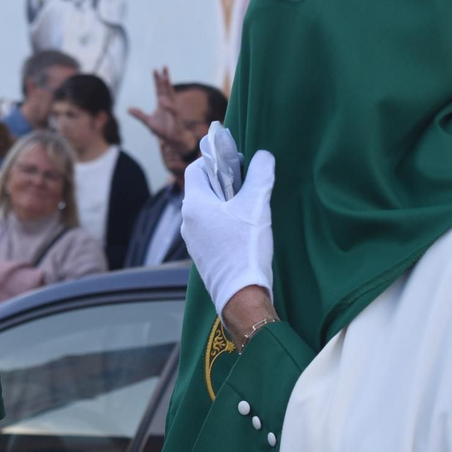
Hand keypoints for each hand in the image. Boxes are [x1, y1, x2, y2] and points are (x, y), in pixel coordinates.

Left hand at [128, 68, 196, 153]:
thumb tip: (128, 109)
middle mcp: (169, 104)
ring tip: (165, 77)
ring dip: (168, 86)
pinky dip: (168, 106)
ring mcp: (173, 110)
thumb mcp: (148, 122)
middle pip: (166, 88)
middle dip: (164, 78)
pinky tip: (163, 101)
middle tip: (163, 67)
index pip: (159, 89)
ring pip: (171, 96)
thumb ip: (139, 115)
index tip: (155, 70)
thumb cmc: (164, 129)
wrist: (174, 139)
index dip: (157, 80)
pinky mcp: (176, 118)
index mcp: (162, 103)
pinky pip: (172, 110)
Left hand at [181, 122, 274, 321]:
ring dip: (229, 204)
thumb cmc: (245, 248)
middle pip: (204, 189)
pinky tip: (247, 230)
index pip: (197, 168)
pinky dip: (228, 223)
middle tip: (250, 184)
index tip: (238, 162)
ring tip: (252, 207)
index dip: (216, 160)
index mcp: (194, 205)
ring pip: (210, 210)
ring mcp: (194, 241)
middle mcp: (188, 222)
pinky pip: (213, 229)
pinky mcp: (204, 256)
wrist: (242, 296)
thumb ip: (260, 174)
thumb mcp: (256, 204)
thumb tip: (263, 156)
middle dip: (226, 182)